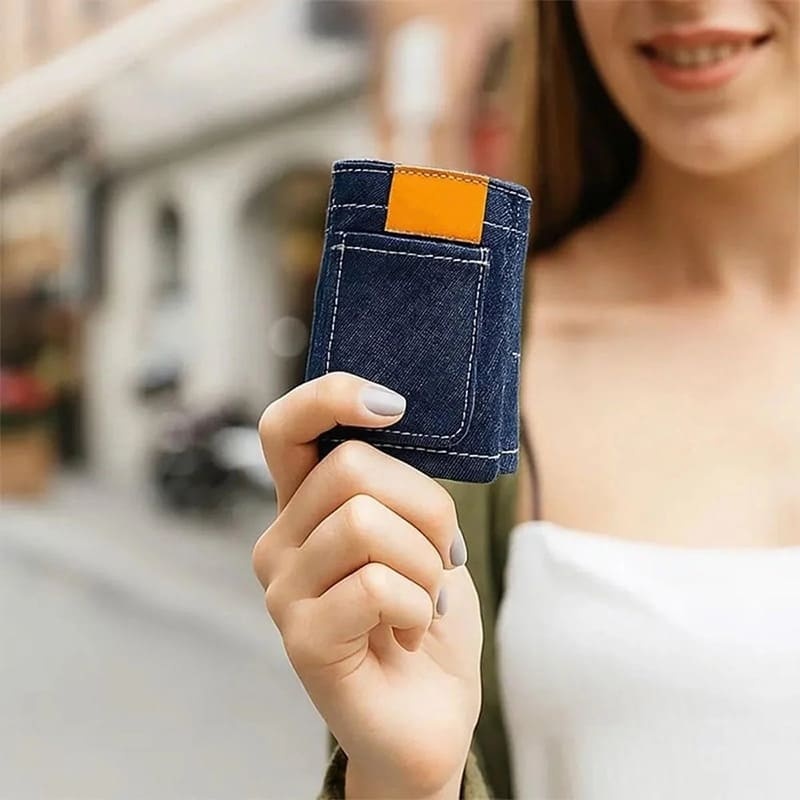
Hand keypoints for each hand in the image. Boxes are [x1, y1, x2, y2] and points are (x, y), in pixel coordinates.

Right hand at [253, 372, 482, 798]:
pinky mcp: (301, 639)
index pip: (284, 426)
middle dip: (426, 508)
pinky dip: (418, 606)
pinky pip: (375, 585)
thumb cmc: (426, 616)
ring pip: (366, 524)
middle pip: (351, 468)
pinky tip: (411, 631)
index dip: (331, 397)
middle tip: (442, 557)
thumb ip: (397, 484)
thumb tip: (393, 418)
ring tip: (425, 600)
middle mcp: (281, 540)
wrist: (429, 714)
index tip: (393, 406)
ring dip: (426, 563)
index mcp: (308, 505)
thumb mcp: (422, 534)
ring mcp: (283, 590)